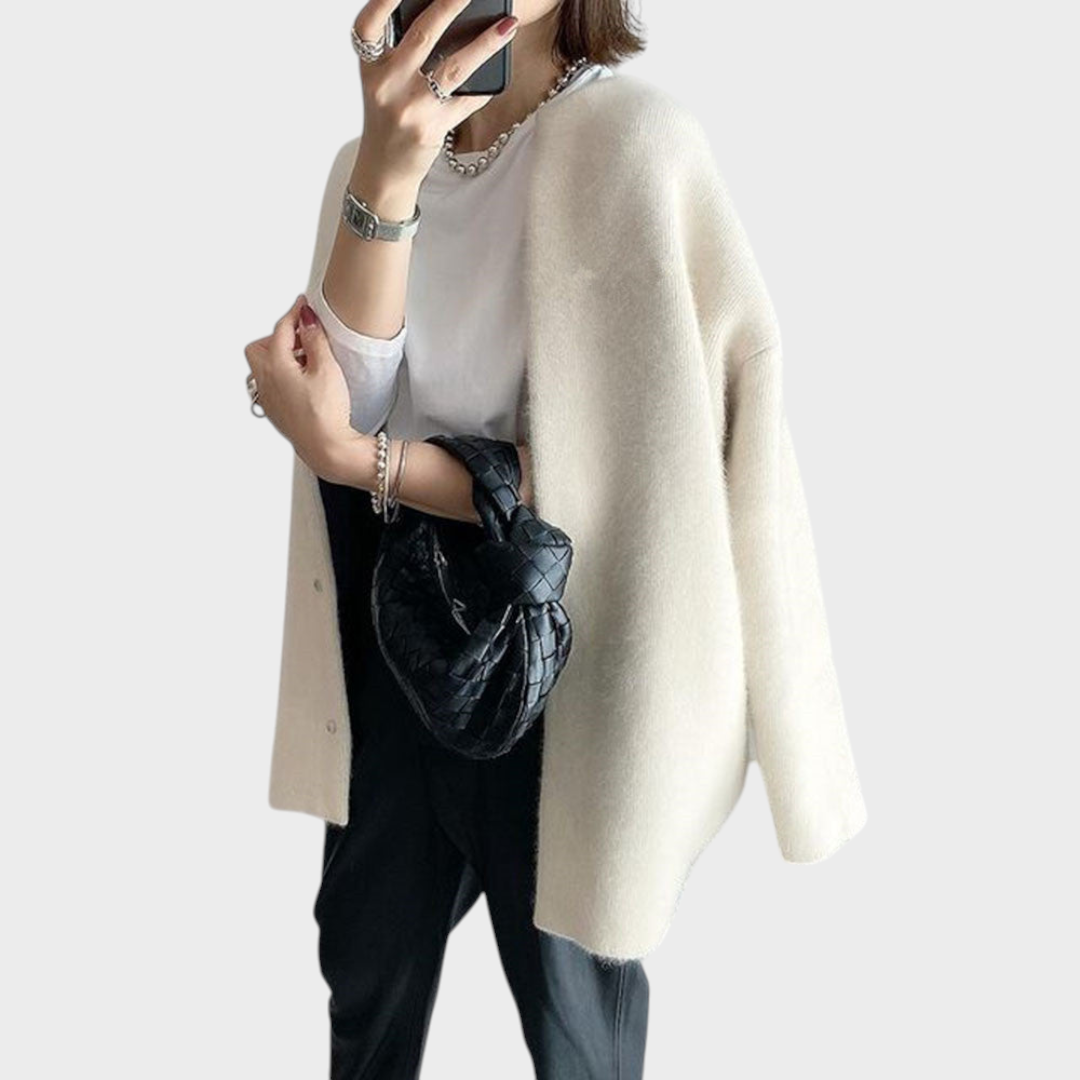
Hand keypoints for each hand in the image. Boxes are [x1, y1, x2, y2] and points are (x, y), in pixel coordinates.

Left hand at [243, 295, 362, 478]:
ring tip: (305, 359)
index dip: (294, 313)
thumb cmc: (327, 413)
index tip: (303, 305)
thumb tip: (307, 319)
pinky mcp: (274, 411)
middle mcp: (265, 381)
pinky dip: (280, 374)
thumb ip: (315, 339)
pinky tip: (301, 380)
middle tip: (303, 336)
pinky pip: (269, 383)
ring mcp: (267, 398)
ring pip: (262, 366)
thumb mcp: (326, 368)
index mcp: (275, 366)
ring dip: (279, 356)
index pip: (281, 329)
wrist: (327, 448)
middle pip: (260, 346)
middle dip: (279, 337)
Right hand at [352, 0, 519, 187]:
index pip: (370, 25)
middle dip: (449, 6)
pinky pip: (467, 101)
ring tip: (507, 26)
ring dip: (485, 44)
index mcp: (371, 68)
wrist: (384, 170)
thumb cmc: (387, 119)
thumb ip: (400, 54)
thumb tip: (443, 20)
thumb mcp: (382, 84)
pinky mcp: (432, 128)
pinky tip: (500, 70)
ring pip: (454, 68)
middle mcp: (387, 86)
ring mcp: (411, 108)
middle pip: (422, 36)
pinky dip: (485, 86)